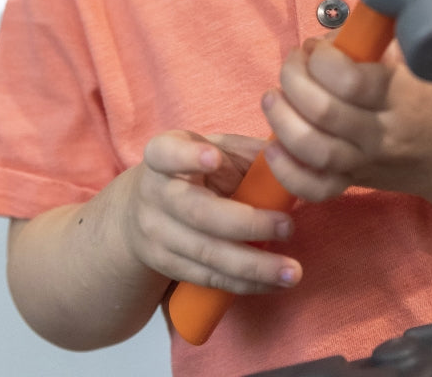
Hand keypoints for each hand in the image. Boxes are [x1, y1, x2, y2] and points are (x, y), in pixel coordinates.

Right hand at [123, 130, 302, 294]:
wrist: (139, 210)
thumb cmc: (191, 171)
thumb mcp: (210, 148)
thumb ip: (244, 151)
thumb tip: (289, 158)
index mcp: (163, 155)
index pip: (167, 153)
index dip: (188, 156)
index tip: (214, 157)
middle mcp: (155, 195)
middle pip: (198, 212)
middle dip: (247, 223)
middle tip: (288, 227)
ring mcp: (157, 234)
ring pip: (207, 253)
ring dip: (254, 266)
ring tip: (292, 271)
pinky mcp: (167, 265)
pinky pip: (209, 278)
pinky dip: (245, 283)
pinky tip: (275, 283)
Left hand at [260, 36, 431, 202]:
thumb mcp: (417, 58)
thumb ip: (377, 40)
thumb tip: (329, 37)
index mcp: (403, 95)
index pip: (351, 81)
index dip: (321, 59)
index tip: (316, 48)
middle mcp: (384, 133)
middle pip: (324, 113)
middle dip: (294, 81)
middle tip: (293, 64)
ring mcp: (368, 162)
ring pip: (315, 151)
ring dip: (283, 121)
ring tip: (274, 97)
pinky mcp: (355, 183)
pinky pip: (316, 189)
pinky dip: (287, 172)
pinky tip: (272, 148)